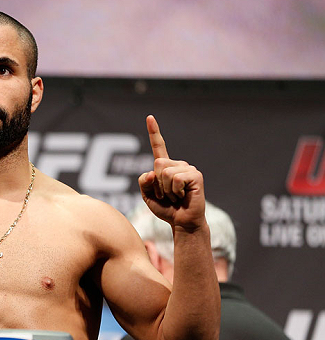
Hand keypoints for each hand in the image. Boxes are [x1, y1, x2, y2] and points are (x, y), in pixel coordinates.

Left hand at [138, 115, 205, 230]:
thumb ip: (144, 182)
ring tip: (176, 196)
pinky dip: (175, 191)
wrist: (182, 222)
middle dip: (157, 184)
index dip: (154, 132)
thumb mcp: (147, 196)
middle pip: (157, 164)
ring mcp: (188, 168)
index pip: (158, 146)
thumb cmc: (167, 209)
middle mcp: (177, 164)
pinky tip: (183, 196)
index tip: (149, 117)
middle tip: (167, 195)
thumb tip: (152, 171)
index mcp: (165, 167)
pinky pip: (176, 179)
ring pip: (165, 173)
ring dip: (166, 190)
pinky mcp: (195, 175)